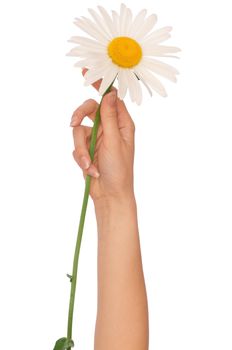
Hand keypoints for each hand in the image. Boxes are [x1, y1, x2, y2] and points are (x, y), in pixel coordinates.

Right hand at [70, 69, 134, 203]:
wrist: (109, 194)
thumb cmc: (119, 170)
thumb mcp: (115, 141)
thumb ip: (110, 117)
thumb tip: (110, 93)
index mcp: (122, 124)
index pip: (110, 98)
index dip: (100, 85)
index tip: (87, 71)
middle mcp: (109, 128)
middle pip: (89, 110)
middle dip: (79, 116)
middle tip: (72, 123)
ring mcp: (97, 139)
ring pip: (78, 131)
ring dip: (81, 150)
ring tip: (88, 165)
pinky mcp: (87, 150)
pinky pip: (76, 146)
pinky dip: (80, 158)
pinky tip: (89, 170)